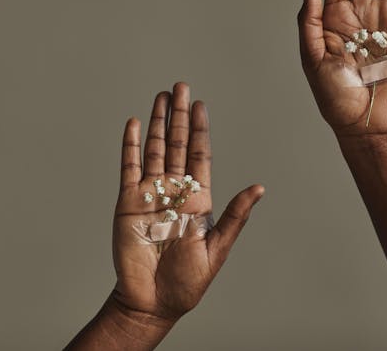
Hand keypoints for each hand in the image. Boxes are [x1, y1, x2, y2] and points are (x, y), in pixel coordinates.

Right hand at [112, 82, 264, 323]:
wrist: (153, 301)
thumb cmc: (188, 281)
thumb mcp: (217, 248)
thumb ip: (235, 215)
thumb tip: (259, 187)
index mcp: (198, 198)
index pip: (200, 154)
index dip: (200, 129)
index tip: (200, 104)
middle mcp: (174, 190)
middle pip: (178, 144)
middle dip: (179, 115)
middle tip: (181, 86)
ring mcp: (150, 193)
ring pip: (155, 149)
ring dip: (158, 123)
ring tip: (161, 97)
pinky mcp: (128, 201)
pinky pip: (129, 167)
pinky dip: (131, 145)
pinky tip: (135, 124)